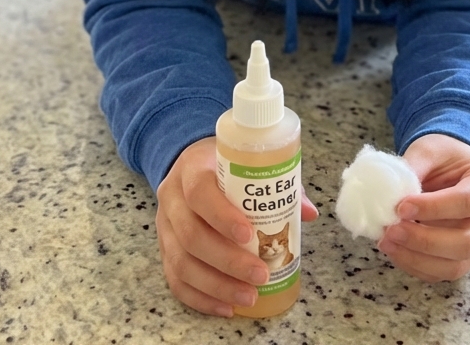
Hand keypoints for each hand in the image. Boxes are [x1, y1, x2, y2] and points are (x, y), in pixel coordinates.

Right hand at [155, 136, 317, 315]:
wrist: (189, 166)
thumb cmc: (224, 166)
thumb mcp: (245, 163)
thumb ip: (274, 185)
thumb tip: (307, 212)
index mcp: (192, 168)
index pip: (200, 192)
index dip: (222, 216)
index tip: (250, 235)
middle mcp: (172, 197)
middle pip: (191, 234)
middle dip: (228, 261)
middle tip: (260, 276)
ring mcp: (164, 224)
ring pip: (181, 262)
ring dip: (216, 286)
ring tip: (248, 297)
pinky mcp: (163, 247)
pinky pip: (175, 279)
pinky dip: (200, 297)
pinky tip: (225, 307)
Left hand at [376, 133, 469, 282]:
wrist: (457, 170)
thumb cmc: (447, 157)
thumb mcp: (432, 148)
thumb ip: (415, 165)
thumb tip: (390, 193)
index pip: (466, 202)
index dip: (433, 208)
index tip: (401, 207)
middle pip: (467, 242)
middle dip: (425, 241)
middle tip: (391, 230)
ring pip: (455, 266)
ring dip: (417, 258)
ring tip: (387, 242)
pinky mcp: (466, 259)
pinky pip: (442, 273)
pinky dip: (415, 266)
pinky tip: (395, 250)